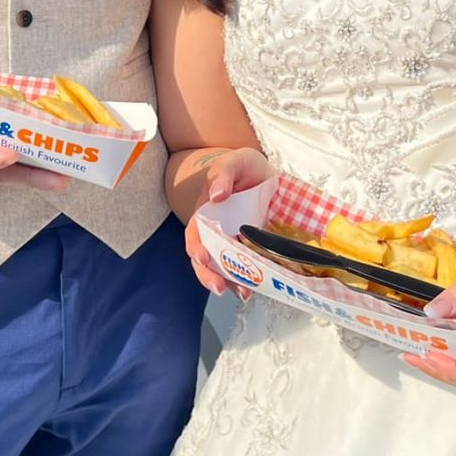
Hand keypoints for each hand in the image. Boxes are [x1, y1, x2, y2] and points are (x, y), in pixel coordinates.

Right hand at [184, 148, 275, 295]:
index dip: (195, 247)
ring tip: (242, 293)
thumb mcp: (233, 162)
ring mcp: (233, 242)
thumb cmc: (242, 167)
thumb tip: (217, 194)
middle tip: (219, 288)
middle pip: (204, 259)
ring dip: (230, 283)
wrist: (261, 172)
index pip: (194, 233)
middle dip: (208, 275)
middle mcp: (216, 232)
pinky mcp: (250, 248)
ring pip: (224, 268)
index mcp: (206, 212)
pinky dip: (248, 280)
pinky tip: (255, 288)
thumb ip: (223, 173)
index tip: (201, 257)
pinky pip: (246, 267)